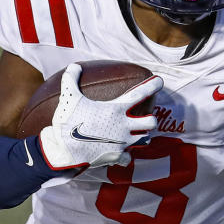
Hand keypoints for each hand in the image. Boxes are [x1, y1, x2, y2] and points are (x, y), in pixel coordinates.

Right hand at [38, 63, 161, 169]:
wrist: (63, 150)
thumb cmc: (67, 122)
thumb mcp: (68, 97)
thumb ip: (71, 80)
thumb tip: (73, 66)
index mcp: (116, 109)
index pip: (140, 94)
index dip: (152, 86)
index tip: (160, 81)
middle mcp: (124, 126)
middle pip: (151, 122)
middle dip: (151, 119)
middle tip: (145, 118)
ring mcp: (122, 143)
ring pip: (145, 140)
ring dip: (143, 136)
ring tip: (137, 134)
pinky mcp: (117, 157)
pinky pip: (128, 158)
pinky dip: (125, 156)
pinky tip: (121, 154)